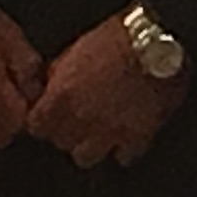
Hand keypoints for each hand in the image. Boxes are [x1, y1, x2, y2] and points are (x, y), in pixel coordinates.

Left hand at [28, 7, 186, 169]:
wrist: (160, 42)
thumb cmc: (120, 38)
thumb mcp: (77, 47)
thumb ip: (57, 74)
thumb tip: (49, 86)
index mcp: (62, 96)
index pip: (36, 126)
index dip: (43, 120)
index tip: (50, 115)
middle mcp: (81, 119)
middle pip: (60, 142)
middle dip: (66, 131)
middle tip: (78, 116)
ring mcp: (109, 132)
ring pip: (85, 158)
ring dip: (90, 144)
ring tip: (98, 130)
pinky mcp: (138, 136)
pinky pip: (124, 157)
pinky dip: (124, 149)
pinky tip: (125, 135)